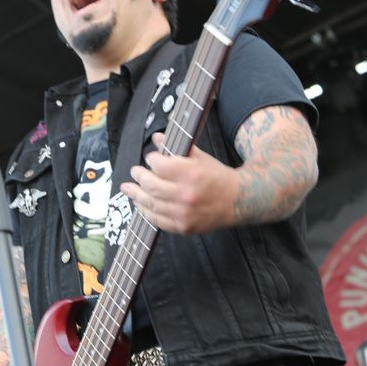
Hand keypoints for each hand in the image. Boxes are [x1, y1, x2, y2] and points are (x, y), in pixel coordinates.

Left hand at [121, 133, 238, 233]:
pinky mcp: (183, 227)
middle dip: (139, 177)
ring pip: (150, 204)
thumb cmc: (217, 176)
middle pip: (151, 186)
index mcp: (191, 173)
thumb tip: (156, 138)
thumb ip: (177, 147)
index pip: (159, 166)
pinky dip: (146, 212)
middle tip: (135, 172)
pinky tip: (140, 204)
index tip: (151, 158)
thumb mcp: (200, 157)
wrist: (237, 201)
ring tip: (129, 188)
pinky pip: (157, 221)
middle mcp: (186, 195)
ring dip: (136, 195)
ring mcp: (183, 213)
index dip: (152, 160)